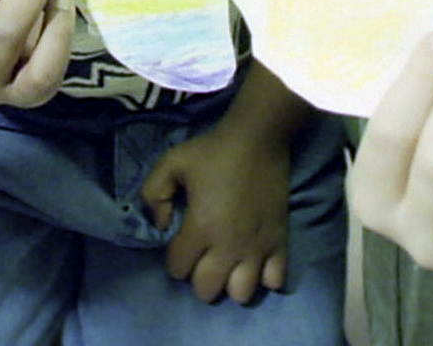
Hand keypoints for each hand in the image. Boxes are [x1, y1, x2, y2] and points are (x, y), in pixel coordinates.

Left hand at [139, 123, 290, 303]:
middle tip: (203, 256)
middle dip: (199, 277)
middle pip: (207, 291)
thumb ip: (153, 195)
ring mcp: (257, 248)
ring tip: (229, 263)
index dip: (174, 259)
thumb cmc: (212, 151)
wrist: (257, 139)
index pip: (178, 269)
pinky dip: (264, 277)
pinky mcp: (280, 242)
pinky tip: (256, 260)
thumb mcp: (170, 163)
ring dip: (231, 283)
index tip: (180, 243)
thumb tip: (162, 226)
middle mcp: (228, 246)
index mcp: (200, 227)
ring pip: (241, 294)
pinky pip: (274, 281)